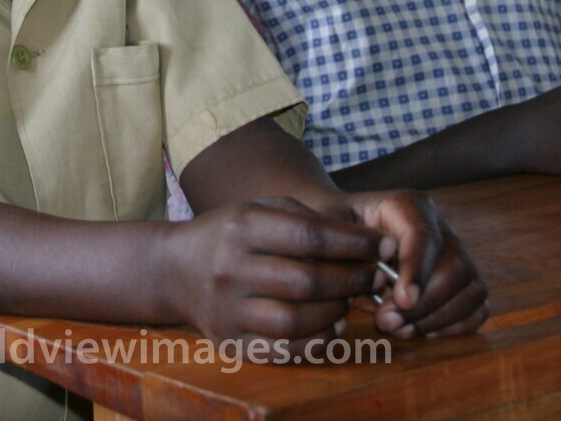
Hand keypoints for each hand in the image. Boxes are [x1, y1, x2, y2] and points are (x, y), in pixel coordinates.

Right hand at [163, 196, 382, 353]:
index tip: (386, 245)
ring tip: (350, 300)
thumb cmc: (231, 234)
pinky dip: (316, 342)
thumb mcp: (260, 209)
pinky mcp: (229, 341)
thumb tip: (366, 244)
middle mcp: (231, 268)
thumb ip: (308, 220)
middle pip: (308, 281)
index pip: (309, 237)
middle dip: (352, 279)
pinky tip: (333, 327)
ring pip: (297, 320)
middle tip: (374, 276)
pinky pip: (283, 350)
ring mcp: (227, 309)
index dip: (355, 243)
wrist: (174, 269)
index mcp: (242, 227)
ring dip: (337, 312)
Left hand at [332, 190, 488, 337]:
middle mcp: (439, 225)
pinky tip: (420, 329)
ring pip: (472, 288)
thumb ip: (345, 251)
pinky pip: (477, 306)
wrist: (342, 229)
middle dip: (424, 303)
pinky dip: (455, 325)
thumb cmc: (332, 229)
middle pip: (455, 265)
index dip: (417, 269)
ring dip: (437, 318)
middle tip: (386, 322)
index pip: (424, 234)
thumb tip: (374, 282)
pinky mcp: (462, 280)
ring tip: (398, 329)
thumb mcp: (327, 229)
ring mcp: (455, 252)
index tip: (403, 300)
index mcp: (407, 205)